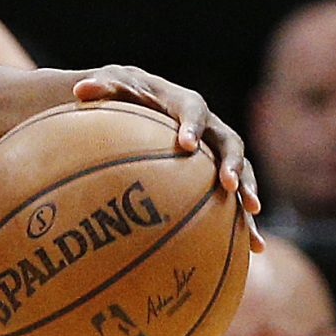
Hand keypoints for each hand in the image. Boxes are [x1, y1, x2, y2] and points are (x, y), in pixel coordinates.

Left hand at [69, 70, 259, 234]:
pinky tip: (255, 249)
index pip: (193, 111)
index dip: (192, 126)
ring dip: (248, 190)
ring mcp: (217, 151)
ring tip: (252, 212)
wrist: (146, 100)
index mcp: (185, 103)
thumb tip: (80, 89)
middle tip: (228, 184)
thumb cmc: (126, 93)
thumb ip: (102, 88)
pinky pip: (236, 197)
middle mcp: (210, 126)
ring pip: (242, 170)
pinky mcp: (218, 173)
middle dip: (232, 163)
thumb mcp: (113, 86)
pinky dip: (246, 221)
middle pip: (230, 143)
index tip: (186, 145)